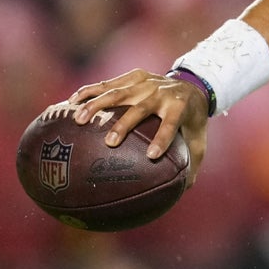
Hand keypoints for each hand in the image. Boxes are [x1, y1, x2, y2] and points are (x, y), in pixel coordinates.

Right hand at [69, 69, 208, 186]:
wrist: (192, 83)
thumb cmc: (191, 119)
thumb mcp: (198, 139)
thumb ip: (191, 165)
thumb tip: (182, 191)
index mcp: (180, 107)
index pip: (172, 123)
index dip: (163, 138)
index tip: (151, 156)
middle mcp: (163, 92)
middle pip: (142, 107)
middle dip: (125, 124)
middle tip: (109, 142)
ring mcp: (148, 82)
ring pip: (120, 92)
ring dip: (97, 105)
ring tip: (78, 120)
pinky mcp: (135, 76)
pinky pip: (109, 83)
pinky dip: (90, 91)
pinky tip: (71, 102)